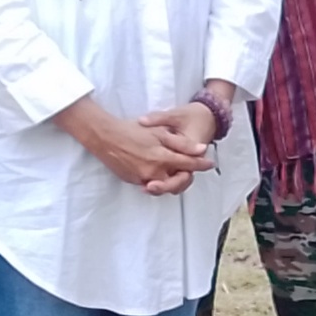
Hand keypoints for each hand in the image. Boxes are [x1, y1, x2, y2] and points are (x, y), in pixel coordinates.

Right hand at [60, 99, 213, 195]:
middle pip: (177, 181)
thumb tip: (201, 150)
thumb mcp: (160, 133)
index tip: (210, 164)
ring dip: (172, 180)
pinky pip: (150, 183)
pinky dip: (157, 179)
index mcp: (163, 158)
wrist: (105, 137)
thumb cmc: (133, 131)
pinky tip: (158, 170)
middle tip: (191, 169)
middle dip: (186, 176)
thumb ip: (182, 144)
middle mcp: (154, 172)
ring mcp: (142, 178)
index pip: (189, 164)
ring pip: (164, 184)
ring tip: (176, 170)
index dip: (201, 164)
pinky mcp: (132, 180)